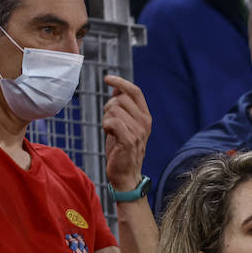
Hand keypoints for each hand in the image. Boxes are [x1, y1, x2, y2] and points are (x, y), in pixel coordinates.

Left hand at [103, 74, 151, 193]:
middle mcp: (145, 122)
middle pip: (120, 99)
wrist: (126, 174)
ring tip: (111, 131)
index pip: (135, 92)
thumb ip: (123, 107)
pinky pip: (111, 121)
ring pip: (113, 110)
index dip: (121, 82)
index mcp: (145, 116)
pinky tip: (109, 134)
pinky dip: (106, 126)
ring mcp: (138, 131)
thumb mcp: (124, 124)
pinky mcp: (128, 140)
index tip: (107, 78)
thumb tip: (117, 88)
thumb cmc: (122, 149)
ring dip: (106, 119)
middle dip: (109, 107)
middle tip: (110, 122)